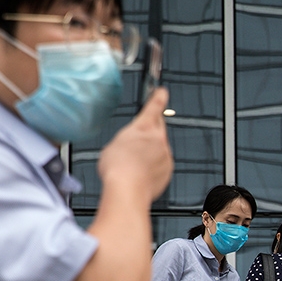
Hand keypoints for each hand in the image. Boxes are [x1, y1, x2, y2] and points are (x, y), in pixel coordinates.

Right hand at [98, 87, 172, 202]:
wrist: (128, 189)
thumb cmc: (118, 168)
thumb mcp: (114, 144)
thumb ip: (126, 139)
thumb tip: (128, 145)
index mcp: (143, 126)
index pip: (154, 105)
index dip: (159, 97)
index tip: (162, 91)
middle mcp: (158, 138)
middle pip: (158, 127)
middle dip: (151, 129)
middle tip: (140, 138)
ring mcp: (165, 154)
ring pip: (160, 148)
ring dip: (150, 152)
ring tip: (134, 163)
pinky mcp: (168, 170)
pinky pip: (162, 164)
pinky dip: (154, 166)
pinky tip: (140, 173)